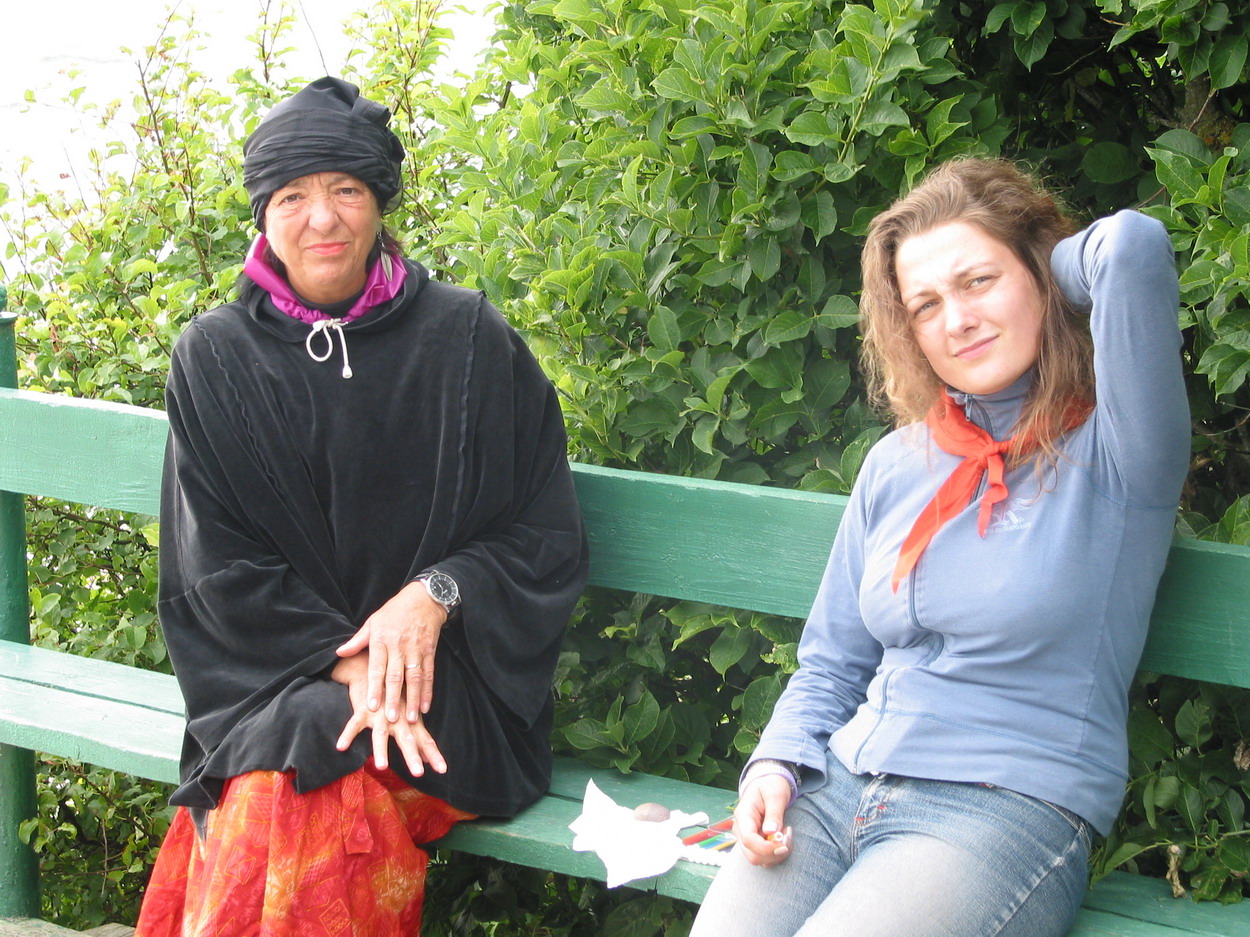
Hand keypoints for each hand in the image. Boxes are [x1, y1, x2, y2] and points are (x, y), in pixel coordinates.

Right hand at [331, 653, 446, 775]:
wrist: (375, 672)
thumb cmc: (395, 699)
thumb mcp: (409, 719)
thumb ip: (419, 741)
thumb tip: (430, 760)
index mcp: (411, 722)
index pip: (426, 741)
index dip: (434, 755)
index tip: (443, 770)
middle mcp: (398, 719)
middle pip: (407, 740)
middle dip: (412, 756)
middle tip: (418, 773)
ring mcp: (380, 715)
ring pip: (380, 734)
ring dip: (381, 750)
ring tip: (381, 767)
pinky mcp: (364, 710)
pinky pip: (354, 724)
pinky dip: (348, 734)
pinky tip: (341, 747)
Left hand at [336, 579, 447, 721]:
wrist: (423, 598)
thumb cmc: (394, 612)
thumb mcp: (372, 622)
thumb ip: (357, 640)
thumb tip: (339, 653)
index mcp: (382, 640)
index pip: (377, 668)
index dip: (375, 687)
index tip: (372, 706)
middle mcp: (399, 646)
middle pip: (396, 676)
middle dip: (393, 699)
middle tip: (391, 719)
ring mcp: (416, 649)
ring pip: (414, 678)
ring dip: (413, 699)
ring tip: (411, 719)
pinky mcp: (430, 651)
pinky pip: (429, 674)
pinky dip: (428, 691)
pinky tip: (426, 707)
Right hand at [733, 773, 793, 866]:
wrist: (767, 784)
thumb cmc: (771, 786)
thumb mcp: (776, 795)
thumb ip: (774, 813)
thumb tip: (771, 832)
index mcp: (743, 815)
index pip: (748, 840)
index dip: (766, 848)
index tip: (783, 843)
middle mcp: (741, 829)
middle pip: (752, 855)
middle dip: (774, 853)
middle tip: (789, 837)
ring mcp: (746, 838)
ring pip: (759, 860)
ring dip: (777, 854)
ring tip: (788, 834)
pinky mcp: (755, 843)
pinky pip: (765, 857)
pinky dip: (777, 853)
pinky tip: (784, 838)